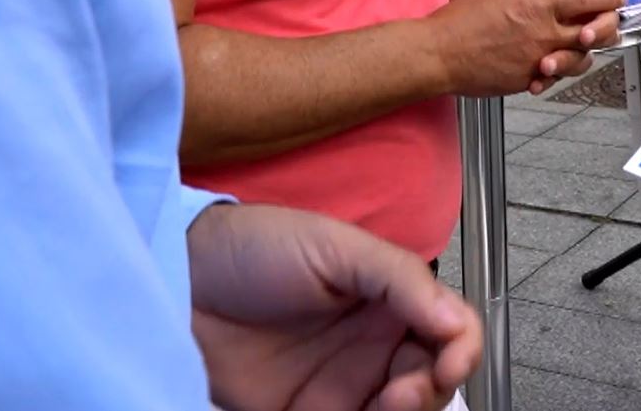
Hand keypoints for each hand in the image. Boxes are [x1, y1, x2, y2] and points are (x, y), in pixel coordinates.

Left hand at [188, 204, 480, 410]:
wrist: (178, 281)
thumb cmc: (260, 247)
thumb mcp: (339, 248)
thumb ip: (402, 280)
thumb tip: (457, 324)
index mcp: (394, 300)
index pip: (452, 331)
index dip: (462, 350)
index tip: (450, 365)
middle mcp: (376, 346)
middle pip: (433, 381)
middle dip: (430, 392)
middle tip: (399, 395)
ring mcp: (341, 386)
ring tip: (377, 409)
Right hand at [427, 0, 621, 96]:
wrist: (438, 55)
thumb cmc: (461, 20)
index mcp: (538, 6)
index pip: (586, 0)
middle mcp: (544, 33)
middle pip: (594, 32)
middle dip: (606, 27)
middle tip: (609, 23)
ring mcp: (538, 60)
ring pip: (580, 59)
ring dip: (584, 52)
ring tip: (581, 45)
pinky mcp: (528, 81)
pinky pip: (555, 78)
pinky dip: (557, 71)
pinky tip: (550, 65)